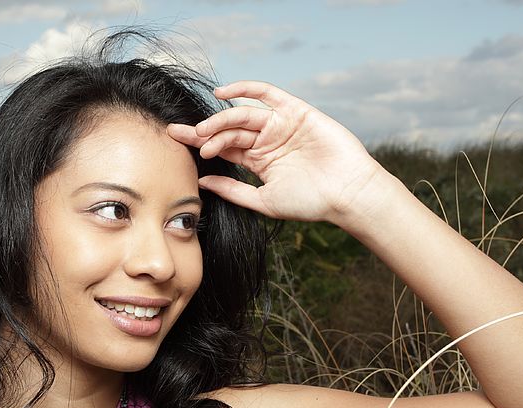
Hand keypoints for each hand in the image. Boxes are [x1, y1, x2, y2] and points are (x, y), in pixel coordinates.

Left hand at [166, 80, 385, 223]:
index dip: (200, 144)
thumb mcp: (264, 201)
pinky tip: (222, 95)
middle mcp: (267, 141)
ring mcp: (281, 124)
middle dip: (204, 132)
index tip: (175, 142)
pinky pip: (266, 94)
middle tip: (186, 136)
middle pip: (228, 130)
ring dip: (221, 120)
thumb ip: (234, 191)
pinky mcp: (295, 111)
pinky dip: (245, 89)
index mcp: (259, 162)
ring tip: (204, 130)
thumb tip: (202, 182)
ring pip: (242, 115)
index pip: (224, 148)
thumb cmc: (311, 203)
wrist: (346, 193)